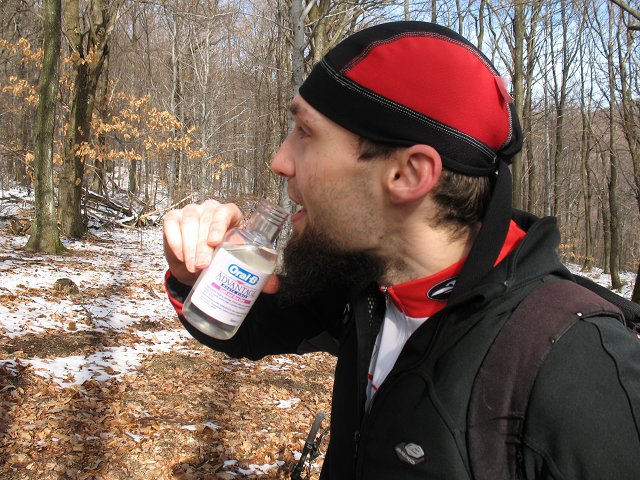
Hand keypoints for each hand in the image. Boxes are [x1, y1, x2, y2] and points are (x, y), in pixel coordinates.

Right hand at [162, 199, 280, 292]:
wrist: (199, 267)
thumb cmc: (223, 260)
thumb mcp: (239, 263)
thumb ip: (257, 273)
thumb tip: (273, 286)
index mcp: (231, 215)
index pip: (226, 212)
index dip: (220, 225)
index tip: (215, 243)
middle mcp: (210, 209)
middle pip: (206, 220)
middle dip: (203, 245)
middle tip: (203, 266)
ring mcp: (191, 212)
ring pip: (189, 223)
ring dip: (190, 246)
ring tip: (193, 267)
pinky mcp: (173, 220)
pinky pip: (171, 225)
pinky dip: (175, 241)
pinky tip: (180, 256)